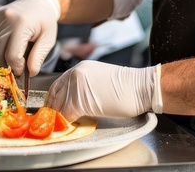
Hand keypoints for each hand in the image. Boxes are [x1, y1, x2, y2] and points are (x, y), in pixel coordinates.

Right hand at [0, 0, 59, 75]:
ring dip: (0, 57)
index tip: (22, 70)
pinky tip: (7, 46)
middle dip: (6, 64)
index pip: (12, 54)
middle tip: (16, 67)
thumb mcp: (48, 40)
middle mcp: (6, 19)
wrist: (38, 2)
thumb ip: (39, 56)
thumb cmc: (45, 22)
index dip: (17, 67)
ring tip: (12, 57)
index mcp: (21, 24)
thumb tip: (30, 73)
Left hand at [45, 61, 162, 120]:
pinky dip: (67, 122)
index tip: (53, 108)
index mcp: (79, 69)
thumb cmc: (127, 87)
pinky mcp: (81, 101)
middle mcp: (75, 75)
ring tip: (66, 124)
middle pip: (55, 95)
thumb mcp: (99, 78)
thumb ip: (84, 86)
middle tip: (56, 120)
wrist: (141, 87)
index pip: (57, 85)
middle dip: (55, 109)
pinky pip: (66, 115)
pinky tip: (74, 124)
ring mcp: (76, 87)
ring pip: (59, 106)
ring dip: (61, 116)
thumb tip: (74, 100)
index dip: (54, 99)